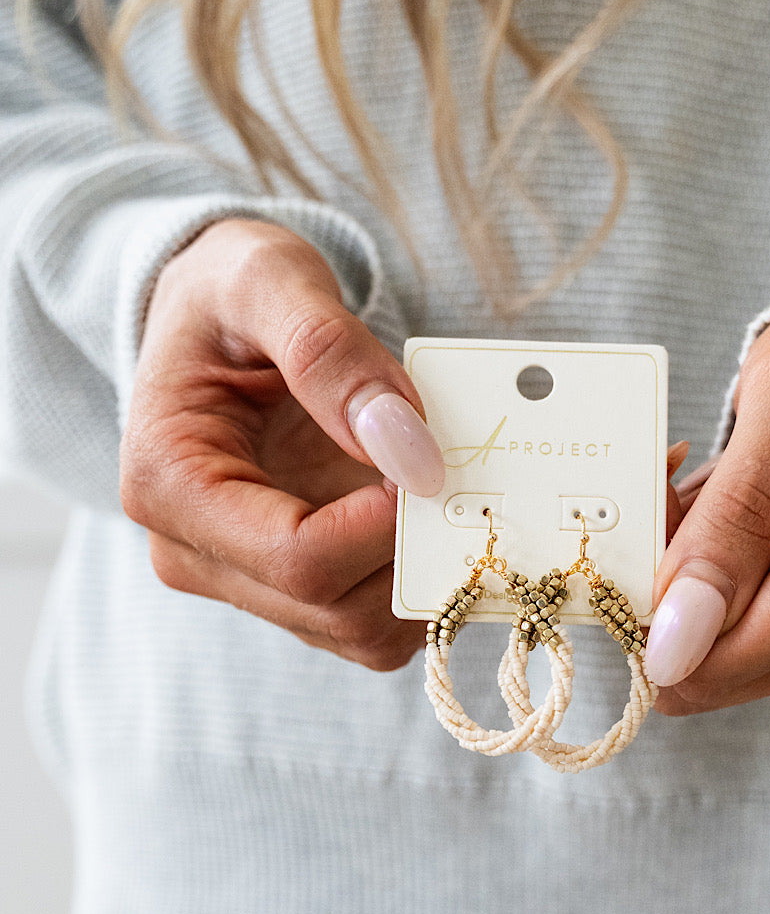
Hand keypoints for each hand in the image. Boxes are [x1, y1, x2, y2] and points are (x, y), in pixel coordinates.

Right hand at [119, 218, 444, 670]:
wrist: (217, 318)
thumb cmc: (229, 291)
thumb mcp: (268, 279)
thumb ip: (328, 351)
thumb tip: (405, 445)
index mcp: (169, 485)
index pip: (296, 558)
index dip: (384, 529)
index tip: (433, 466)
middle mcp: (197, 554)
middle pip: (336, 609)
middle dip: (414, 553)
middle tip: (456, 475)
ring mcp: (247, 580)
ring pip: (362, 633)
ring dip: (426, 577)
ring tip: (450, 492)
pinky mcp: (294, 587)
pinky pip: (374, 620)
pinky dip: (422, 582)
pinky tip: (438, 517)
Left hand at [645, 312, 769, 712]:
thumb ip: (730, 523)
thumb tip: (674, 643)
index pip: (716, 662)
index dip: (650, 608)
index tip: (650, 517)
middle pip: (711, 665)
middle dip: (669, 587)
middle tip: (680, 492)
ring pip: (719, 656)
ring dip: (690, 580)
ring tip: (717, 495)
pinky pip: (747, 637)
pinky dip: (718, 582)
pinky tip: (736, 521)